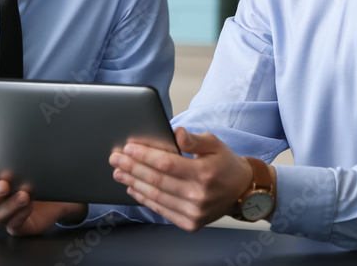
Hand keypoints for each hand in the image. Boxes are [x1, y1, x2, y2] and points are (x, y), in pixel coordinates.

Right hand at [0, 166, 87, 234]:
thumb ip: (18, 160)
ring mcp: (5, 214)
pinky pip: (13, 225)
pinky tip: (29, 206)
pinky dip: (20, 216)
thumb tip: (16, 150)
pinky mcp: (17, 226)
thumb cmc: (38, 178)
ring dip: (9, 205)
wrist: (57, 196)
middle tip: (5, 186)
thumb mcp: (29, 165)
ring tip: (24, 195)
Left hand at [109, 127, 255, 230]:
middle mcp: (199, 195)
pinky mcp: (190, 223)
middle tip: (115, 158)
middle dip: (132, 168)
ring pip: (156, 196)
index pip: (167, 163)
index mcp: (205, 173)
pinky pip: (162, 210)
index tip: (128, 148)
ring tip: (119, 172)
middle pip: (157, 180)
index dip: (145, 156)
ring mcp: (194, 212)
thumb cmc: (225, 164)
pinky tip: (133, 188)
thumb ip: (194, 139)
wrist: (242, 191)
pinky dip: (144, 199)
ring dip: (133, 183)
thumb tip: (177, 133)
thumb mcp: (215, 144)